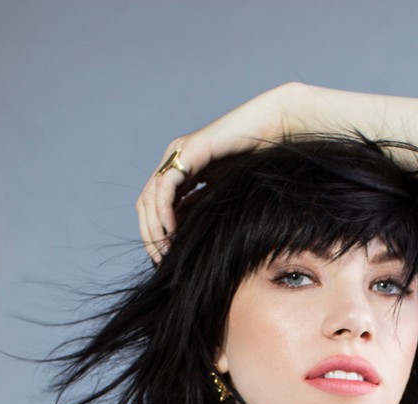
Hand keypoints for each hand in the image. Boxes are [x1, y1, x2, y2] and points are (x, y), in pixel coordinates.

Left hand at [137, 83, 303, 262]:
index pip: (154, 205)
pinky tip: (172, 231)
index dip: (154, 232)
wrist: (272, 130)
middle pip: (146, 203)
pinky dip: (164, 212)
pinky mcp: (187, 151)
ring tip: (165, 250)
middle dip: (149, 234)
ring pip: (150, 197)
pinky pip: (164, 187)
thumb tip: (187, 238)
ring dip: (154, 227)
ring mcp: (177, 153)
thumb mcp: (223, 191)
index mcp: (180, 170)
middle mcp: (174, 160)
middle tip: (160, 260)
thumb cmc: (256, 159)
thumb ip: (204, 207)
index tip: (164, 257)